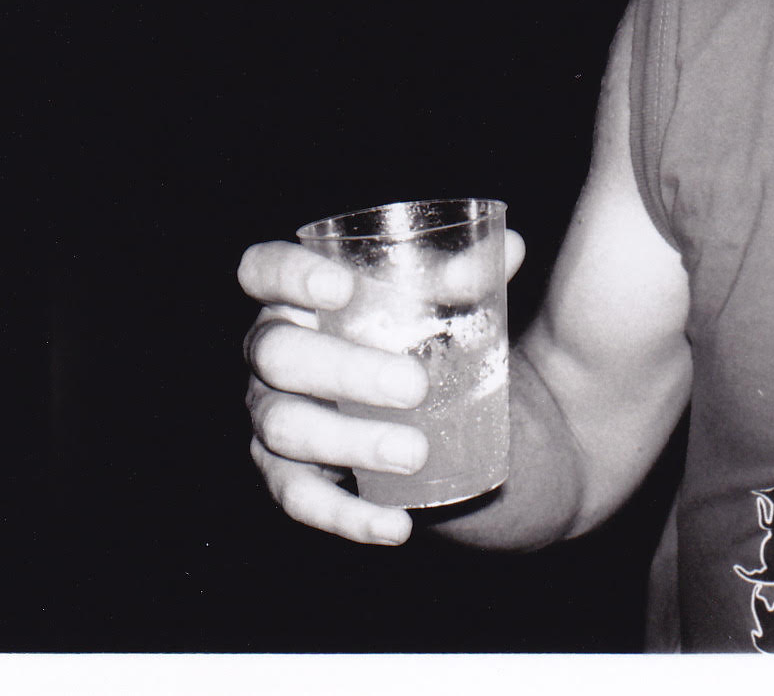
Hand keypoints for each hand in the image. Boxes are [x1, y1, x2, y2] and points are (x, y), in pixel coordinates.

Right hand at [239, 232, 525, 544]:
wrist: (453, 418)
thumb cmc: (437, 338)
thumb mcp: (454, 301)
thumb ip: (476, 272)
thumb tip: (510, 248)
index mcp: (300, 296)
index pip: (262, 270)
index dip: (287, 275)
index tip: (342, 287)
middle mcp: (274, 354)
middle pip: (276, 353)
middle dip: (343, 369)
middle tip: (414, 386)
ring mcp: (276, 418)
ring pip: (284, 428)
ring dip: (349, 441)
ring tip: (416, 453)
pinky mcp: (293, 479)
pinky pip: (303, 500)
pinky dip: (347, 516)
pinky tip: (395, 526)